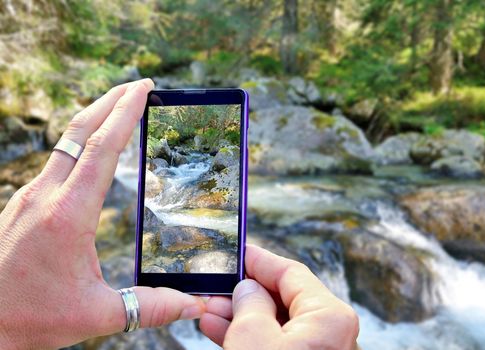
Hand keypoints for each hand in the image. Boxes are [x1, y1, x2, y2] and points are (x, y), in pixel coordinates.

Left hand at [0, 79, 205, 348]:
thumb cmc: (29, 319)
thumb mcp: (96, 315)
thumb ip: (150, 307)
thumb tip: (194, 305)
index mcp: (68, 215)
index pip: (102, 149)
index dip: (125, 114)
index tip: (145, 89)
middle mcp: (45, 197)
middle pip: (79, 131)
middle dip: (112, 100)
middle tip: (141, 84)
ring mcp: (29, 197)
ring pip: (65, 143)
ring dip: (94, 118)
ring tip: (120, 108)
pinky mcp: (22, 205)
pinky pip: (56, 161)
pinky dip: (80, 143)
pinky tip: (91, 151)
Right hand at [200, 244, 359, 349]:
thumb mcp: (253, 338)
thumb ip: (249, 304)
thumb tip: (248, 289)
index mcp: (329, 316)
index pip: (291, 273)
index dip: (260, 261)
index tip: (239, 253)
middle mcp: (331, 332)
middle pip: (283, 298)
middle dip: (245, 293)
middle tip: (216, 288)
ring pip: (277, 324)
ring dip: (242, 317)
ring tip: (211, 311)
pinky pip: (277, 343)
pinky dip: (252, 337)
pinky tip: (220, 330)